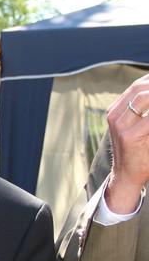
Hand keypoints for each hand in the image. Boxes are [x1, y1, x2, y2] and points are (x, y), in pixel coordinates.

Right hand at [105, 73, 148, 212]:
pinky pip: (148, 118)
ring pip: (143, 97)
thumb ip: (146, 110)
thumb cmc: (139, 151)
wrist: (128, 175)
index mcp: (116, 109)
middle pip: (139, 87)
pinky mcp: (129, 136)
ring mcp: (119, 125)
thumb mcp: (140, 126)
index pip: (138, 84)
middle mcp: (114, 114)